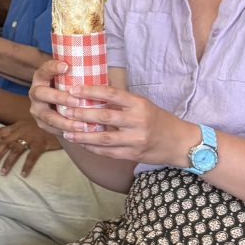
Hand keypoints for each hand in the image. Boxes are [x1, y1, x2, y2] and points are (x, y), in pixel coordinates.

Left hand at [0, 119, 61, 176]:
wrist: (61, 122)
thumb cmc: (44, 127)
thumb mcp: (29, 125)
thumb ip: (19, 131)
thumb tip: (8, 141)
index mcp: (17, 126)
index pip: (0, 131)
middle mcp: (22, 130)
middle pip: (5, 143)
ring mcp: (31, 136)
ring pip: (15, 151)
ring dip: (7, 163)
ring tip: (2, 172)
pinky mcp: (41, 144)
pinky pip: (32, 157)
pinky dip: (26, 166)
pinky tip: (23, 175)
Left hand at [30, 60, 195, 165]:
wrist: (180, 143)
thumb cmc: (157, 120)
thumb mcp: (142, 105)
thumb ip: (120, 102)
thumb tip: (92, 93)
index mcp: (140, 104)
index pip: (112, 95)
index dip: (91, 92)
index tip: (74, 89)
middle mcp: (138, 121)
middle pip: (104, 117)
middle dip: (81, 114)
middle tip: (64, 110)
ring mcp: (135, 140)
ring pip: (103, 138)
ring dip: (82, 135)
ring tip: (67, 131)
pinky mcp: (133, 155)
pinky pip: (107, 152)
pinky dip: (91, 147)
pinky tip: (80, 142)